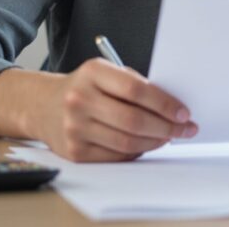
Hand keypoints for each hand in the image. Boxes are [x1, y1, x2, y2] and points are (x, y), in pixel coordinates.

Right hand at [37, 58, 197, 161]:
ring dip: (155, 142)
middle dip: (167, 127)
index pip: (136, 89)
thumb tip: (172, 108)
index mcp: (92, 73)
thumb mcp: (104, 74)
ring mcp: (75, 128)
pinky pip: (116, 156)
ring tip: (169, 137)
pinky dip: (137, 152)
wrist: (43, 106)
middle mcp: (80, 99)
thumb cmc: (84, 88)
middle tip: (185, 129)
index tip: (183, 112)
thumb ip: (134, 85)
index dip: (164, 103)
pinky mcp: (75, 152)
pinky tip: (146, 144)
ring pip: (127, 142)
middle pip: (134, 120)